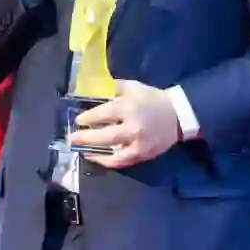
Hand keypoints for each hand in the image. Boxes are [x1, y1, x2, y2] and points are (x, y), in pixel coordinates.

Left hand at [68, 80, 183, 168]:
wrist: (178, 115)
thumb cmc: (153, 99)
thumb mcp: (134, 87)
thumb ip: (114, 87)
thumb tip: (96, 88)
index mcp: (129, 107)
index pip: (102, 114)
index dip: (88, 118)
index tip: (78, 120)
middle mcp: (132, 127)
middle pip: (104, 136)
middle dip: (85, 138)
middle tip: (71, 138)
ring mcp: (138, 144)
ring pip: (112, 153)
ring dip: (93, 152)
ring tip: (81, 150)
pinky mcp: (143, 155)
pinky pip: (122, 161)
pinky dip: (108, 161)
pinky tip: (98, 157)